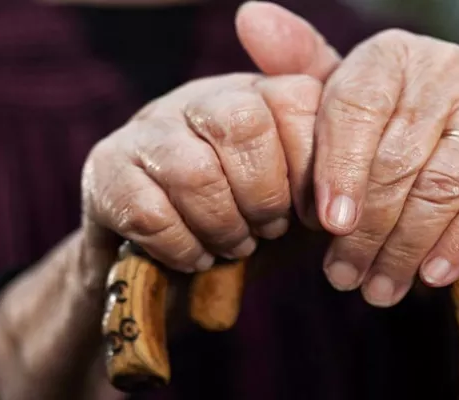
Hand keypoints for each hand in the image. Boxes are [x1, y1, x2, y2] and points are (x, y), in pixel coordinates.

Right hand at [0, 72, 323, 399]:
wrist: (168, 270)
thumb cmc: (246, 224)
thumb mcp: (303, 194)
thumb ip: (332, 161)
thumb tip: (353, 149)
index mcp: (254, 93)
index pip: (296, 100)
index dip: (312, 167)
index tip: (312, 213)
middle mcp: (198, 98)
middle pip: (242, 123)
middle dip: (264, 196)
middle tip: (266, 230)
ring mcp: (146, 129)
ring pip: (195, 171)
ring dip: (223, 227)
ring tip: (231, 245)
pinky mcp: (104, 170)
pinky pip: (150, 212)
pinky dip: (183, 248)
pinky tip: (193, 256)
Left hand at [237, 2, 458, 306]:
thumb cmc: (389, 131)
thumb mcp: (342, 101)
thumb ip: (299, 70)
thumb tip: (250, 17)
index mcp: (390, 56)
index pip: (356, 108)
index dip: (338, 171)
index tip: (327, 225)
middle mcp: (446, 67)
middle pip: (396, 156)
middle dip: (367, 228)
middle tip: (344, 276)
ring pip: (440, 183)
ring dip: (405, 246)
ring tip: (378, 288)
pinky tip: (432, 276)